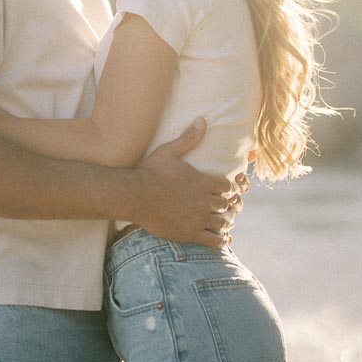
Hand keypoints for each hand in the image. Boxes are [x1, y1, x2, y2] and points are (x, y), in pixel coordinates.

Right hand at [131, 118, 239, 250]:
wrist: (134, 196)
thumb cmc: (150, 172)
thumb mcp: (170, 151)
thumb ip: (189, 138)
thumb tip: (203, 120)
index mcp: (203, 181)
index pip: (227, 186)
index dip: (227, 188)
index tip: (222, 190)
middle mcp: (204, 200)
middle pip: (226, 204)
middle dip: (226, 205)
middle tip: (223, 207)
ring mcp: (198, 218)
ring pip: (223, 222)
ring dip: (224, 221)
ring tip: (221, 222)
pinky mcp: (190, 233)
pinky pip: (214, 241)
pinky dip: (221, 241)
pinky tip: (222, 240)